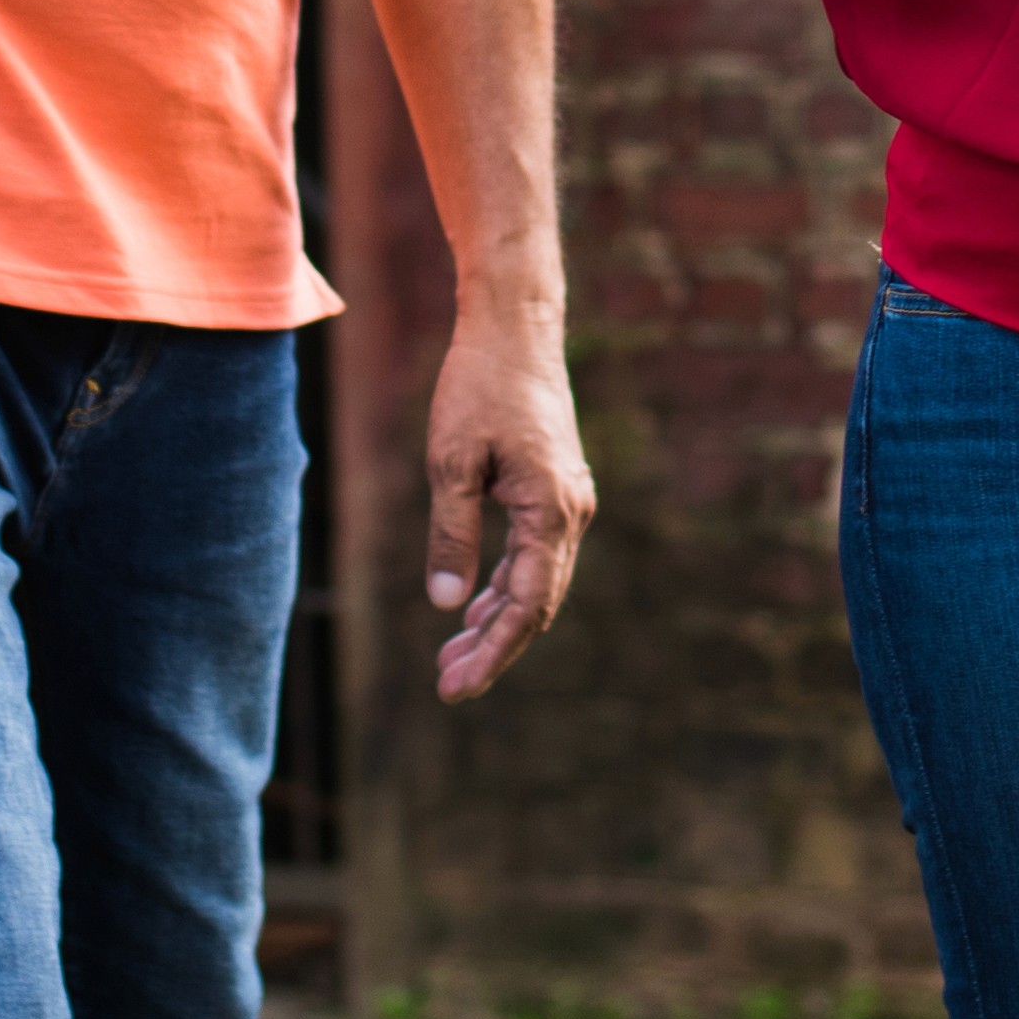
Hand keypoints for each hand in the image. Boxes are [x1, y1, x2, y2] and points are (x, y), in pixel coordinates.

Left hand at [421, 301, 598, 700]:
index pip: (525, 607)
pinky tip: (474, 608)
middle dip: (493, 649)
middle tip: (446, 684)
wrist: (515, 329)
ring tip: (451, 658)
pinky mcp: (556, 490)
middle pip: (536, 604)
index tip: (455, 689)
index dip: (492, 654)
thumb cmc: (480, 387)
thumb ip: (451, 535)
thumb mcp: (451, 463)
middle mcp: (571, 513)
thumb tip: (448, 605)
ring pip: (537, 582)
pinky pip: (535, 555)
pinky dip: (505, 586)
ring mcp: (569, 501)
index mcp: (551, 511)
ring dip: (497, 622)